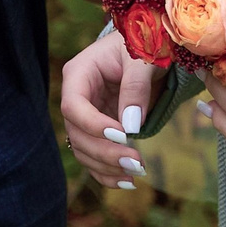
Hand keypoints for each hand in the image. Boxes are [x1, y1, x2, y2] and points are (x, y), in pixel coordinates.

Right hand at [59, 28, 157, 191]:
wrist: (151, 46)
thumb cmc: (146, 43)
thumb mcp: (144, 58)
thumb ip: (136, 87)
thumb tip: (130, 126)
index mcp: (79, 73)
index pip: (74, 105)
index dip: (93, 124)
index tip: (123, 136)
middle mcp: (78, 97)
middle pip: (77, 133)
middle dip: (105, 152)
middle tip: (135, 162)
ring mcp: (87, 116)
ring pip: (84, 150)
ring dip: (107, 167)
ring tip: (136, 173)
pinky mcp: (99, 131)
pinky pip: (95, 157)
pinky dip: (108, 173)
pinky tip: (128, 183)